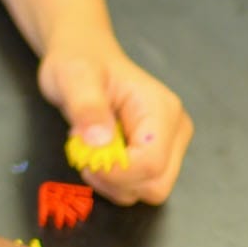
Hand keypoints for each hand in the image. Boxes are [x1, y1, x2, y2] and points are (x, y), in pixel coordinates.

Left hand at [37, 42, 191, 203]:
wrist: (84, 56)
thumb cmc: (78, 62)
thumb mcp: (73, 77)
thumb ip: (87, 107)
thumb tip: (99, 141)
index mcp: (162, 111)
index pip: (151, 164)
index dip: (116, 172)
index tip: (86, 157)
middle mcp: (175, 130)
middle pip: (156, 185)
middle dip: (115, 180)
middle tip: (86, 153)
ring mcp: (170, 145)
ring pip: (149, 190)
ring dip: (113, 182)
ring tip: (91, 149)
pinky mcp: (157, 154)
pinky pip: (140, 185)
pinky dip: (115, 180)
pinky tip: (100, 154)